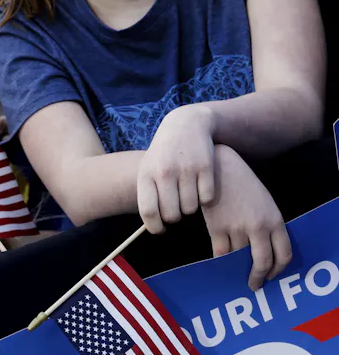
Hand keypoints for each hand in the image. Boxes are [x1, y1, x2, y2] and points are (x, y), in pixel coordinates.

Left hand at [138, 105, 216, 232]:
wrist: (185, 125)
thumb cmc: (163, 155)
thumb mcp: (148, 169)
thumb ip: (149, 194)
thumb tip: (153, 225)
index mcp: (146, 174)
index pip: (149, 211)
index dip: (155, 227)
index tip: (160, 230)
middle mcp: (164, 172)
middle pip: (171, 214)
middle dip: (175, 218)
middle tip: (177, 211)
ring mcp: (185, 169)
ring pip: (191, 209)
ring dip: (190, 208)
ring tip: (187, 196)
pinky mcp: (205, 167)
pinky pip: (207, 198)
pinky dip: (205, 199)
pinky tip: (200, 188)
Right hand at [203, 145, 290, 289]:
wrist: (219, 168)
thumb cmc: (242, 184)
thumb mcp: (264, 203)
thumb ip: (266, 226)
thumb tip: (260, 251)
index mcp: (275, 219)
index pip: (283, 254)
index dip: (277, 270)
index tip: (270, 276)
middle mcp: (258, 227)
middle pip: (262, 262)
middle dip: (258, 277)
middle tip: (254, 285)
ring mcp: (237, 229)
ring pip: (238, 259)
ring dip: (236, 268)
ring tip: (234, 271)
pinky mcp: (217, 229)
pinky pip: (220, 254)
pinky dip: (221, 262)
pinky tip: (221, 263)